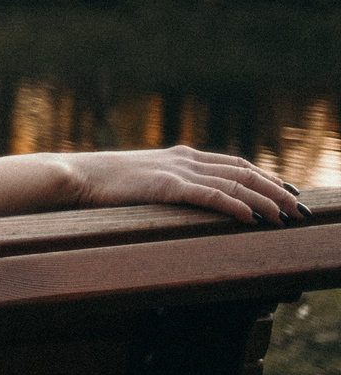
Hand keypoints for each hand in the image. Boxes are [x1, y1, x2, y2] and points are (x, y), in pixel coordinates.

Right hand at [55, 146, 307, 225]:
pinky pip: (211, 195)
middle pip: (243, 171)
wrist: (74, 175)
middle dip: (276, 190)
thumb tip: (180, 199)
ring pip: (234, 183)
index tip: (287, 192)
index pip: (235, 163)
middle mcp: (185, 159)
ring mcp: (176, 171)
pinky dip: (236, 206)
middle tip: (300, 210)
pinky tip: (252, 218)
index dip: (265, 177)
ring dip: (265, 200)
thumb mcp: (141, 179)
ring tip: (286, 217)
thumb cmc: (102, 182)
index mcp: (180, 155)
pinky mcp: (166, 186)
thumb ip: (165, 182)